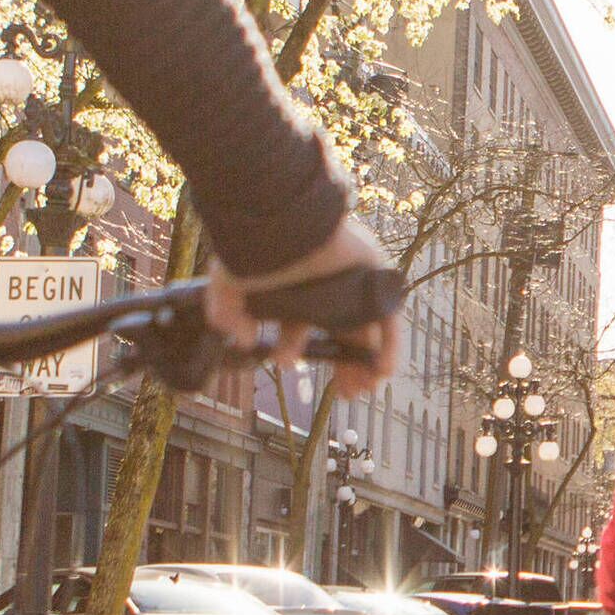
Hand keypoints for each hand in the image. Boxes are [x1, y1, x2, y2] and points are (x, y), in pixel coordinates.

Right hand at [209, 215, 394, 395]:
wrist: (286, 221)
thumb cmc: (257, 250)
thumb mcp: (229, 283)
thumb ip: (225, 312)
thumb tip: (241, 342)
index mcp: (294, 292)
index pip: (298, 327)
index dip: (294, 349)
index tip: (288, 366)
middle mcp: (325, 290)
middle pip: (340, 335)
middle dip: (342, 368)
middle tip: (343, 393)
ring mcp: (352, 285)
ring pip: (367, 332)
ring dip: (366, 363)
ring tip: (362, 389)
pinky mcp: (374, 280)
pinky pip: (388, 318)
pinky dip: (389, 345)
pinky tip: (382, 370)